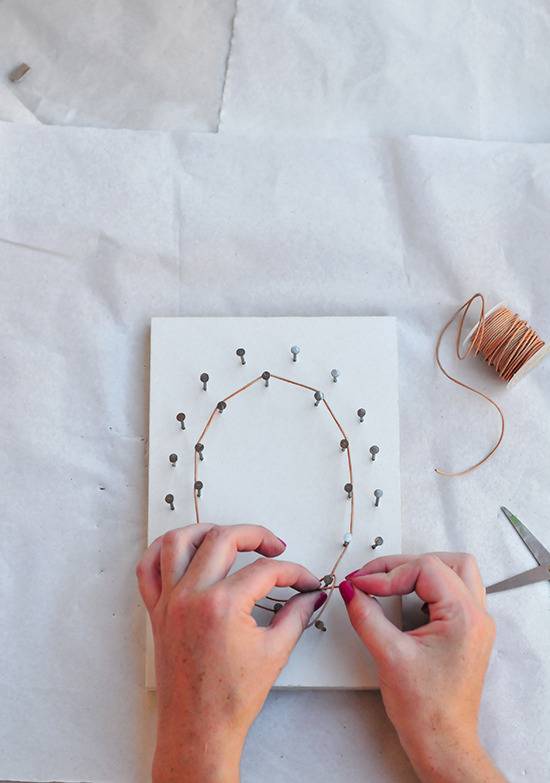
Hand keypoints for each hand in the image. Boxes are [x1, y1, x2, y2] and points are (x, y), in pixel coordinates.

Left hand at [137, 523, 323, 782]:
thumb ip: (296, 615)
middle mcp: (191, 597)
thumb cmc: (230, 700)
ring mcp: (169, 602)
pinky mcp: (157, 612)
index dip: (293, 572)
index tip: (303, 580)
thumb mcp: (275, 652)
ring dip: (206, 530)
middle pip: (224, 539)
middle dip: (255, 535)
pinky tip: (182, 550)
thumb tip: (310, 597)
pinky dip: (162, 551)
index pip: (266, 570)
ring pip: (178, 542)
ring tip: (228, 535)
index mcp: (222, 605)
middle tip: (273, 546)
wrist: (199, 729)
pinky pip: (148, 569)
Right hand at [340, 553, 505, 782]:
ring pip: (454, 572)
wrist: (441, 743)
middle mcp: (476, 615)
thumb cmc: (426, 710)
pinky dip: (427, 588)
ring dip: (420, 571)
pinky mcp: (466, 632)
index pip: (425, 568)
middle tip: (374, 577)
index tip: (361, 585)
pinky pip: (452, 592)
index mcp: (464, 616)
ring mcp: (474, 624)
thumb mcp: (388, 655)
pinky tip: (406, 600)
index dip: (387, 573)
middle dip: (404, 564)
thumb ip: (366, 615)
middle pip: (445, 561)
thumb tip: (351, 590)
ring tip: (389, 582)